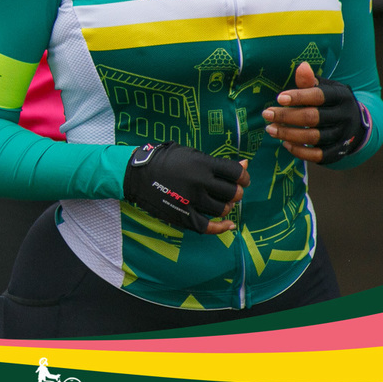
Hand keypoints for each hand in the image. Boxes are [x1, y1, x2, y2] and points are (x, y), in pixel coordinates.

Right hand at [122, 142, 247, 234]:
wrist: (136, 174)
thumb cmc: (165, 160)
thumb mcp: (191, 153)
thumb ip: (217, 162)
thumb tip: (246, 164)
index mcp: (202, 164)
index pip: (236, 173)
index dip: (244, 177)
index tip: (242, 179)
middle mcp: (199, 183)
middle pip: (232, 193)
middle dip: (235, 192)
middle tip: (229, 191)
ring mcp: (191, 201)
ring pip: (222, 210)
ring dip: (225, 206)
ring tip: (220, 201)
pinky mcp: (183, 215)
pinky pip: (208, 226)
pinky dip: (220, 228)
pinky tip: (228, 225)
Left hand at [263, 62, 370, 164]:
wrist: (355, 122)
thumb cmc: (330, 101)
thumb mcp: (324, 87)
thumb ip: (310, 81)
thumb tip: (302, 66)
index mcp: (341, 96)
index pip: (319, 96)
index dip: (299, 97)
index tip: (279, 98)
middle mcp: (345, 116)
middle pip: (313, 118)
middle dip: (286, 116)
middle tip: (266, 114)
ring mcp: (343, 136)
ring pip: (313, 137)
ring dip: (288, 134)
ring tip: (270, 129)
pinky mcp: (338, 152)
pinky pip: (318, 155)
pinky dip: (300, 151)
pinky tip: (285, 144)